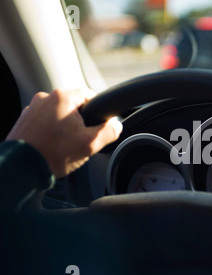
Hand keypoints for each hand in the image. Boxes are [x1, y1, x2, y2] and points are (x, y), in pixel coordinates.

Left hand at [6, 88, 122, 177]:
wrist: (22, 168)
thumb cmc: (53, 154)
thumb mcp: (90, 144)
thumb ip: (109, 132)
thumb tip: (116, 126)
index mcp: (63, 97)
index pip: (90, 95)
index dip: (98, 112)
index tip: (97, 125)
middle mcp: (45, 98)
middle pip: (74, 106)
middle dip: (80, 122)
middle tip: (80, 140)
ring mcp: (32, 108)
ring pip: (59, 114)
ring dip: (64, 127)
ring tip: (64, 146)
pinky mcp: (24, 120)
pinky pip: (45, 122)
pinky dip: (51, 131)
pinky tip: (52, 146)